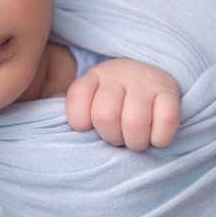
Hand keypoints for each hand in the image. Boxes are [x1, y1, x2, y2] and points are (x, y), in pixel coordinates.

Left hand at [65, 58, 180, 150]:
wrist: (155, 78)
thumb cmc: (118, 102)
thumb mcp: (92, 99)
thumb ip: (76, 113)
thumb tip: (45, 130)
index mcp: (94, 77)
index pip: (77, 99)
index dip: (82, 123)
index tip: (91, 127)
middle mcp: (118, 74)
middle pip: (104, 116)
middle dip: (112, 137)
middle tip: (120, 137)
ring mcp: (145, 81)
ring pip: (134, 123)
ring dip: (136, 142)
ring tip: (137, 139)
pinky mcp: (170, 92)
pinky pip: (166, 122)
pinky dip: (160, 139)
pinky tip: (156, 137)